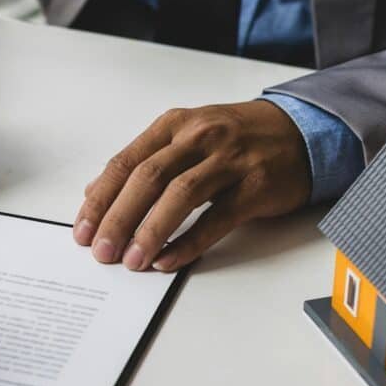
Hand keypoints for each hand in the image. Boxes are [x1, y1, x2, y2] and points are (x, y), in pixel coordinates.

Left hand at [73, 100, 311, 271]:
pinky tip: (168, 259)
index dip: (101, 199)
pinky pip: (216, 218)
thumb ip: (142, 163)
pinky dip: (189, 241)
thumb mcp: (186, 138)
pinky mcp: (256, 186)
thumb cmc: (237, 140)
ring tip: (131, 260)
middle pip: (147, 177)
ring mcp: (230, 160)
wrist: (303, 131)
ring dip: (150, 231)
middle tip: (101, 251)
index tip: (83, 230)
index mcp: (175, 125)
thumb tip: (94, 193)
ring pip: (180, 194)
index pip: (126, 161)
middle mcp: (200, 137)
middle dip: (119, 217)